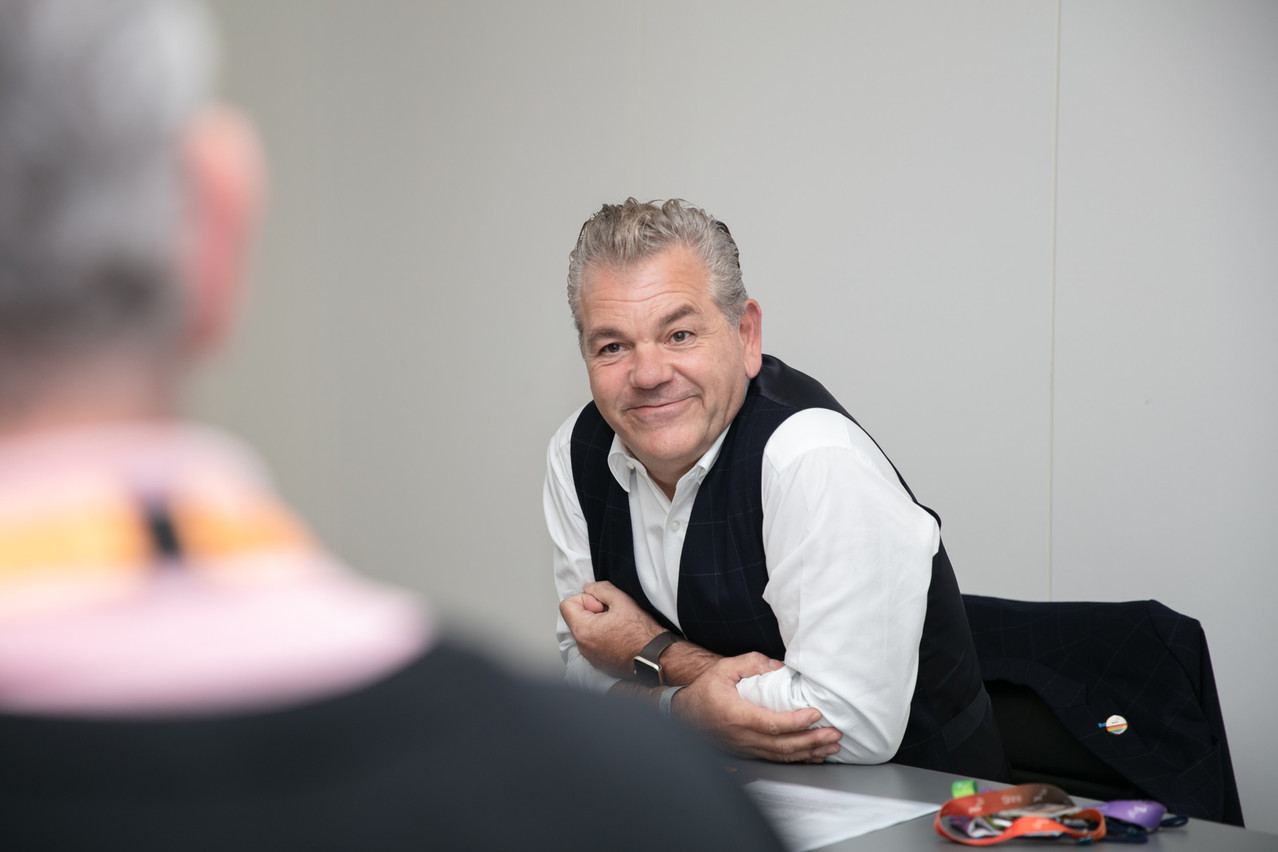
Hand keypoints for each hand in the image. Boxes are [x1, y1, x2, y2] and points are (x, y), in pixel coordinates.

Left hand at [559, 581, 663, 678]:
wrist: (656, 657)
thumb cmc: (642, 632)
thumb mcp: (622, 600)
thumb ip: (600, 589)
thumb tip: (588, 589)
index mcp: (583, 630)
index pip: (567, 605)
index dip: (586, 599)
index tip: (602, 606)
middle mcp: (582, 646)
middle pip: (575, 617)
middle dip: (592, 611)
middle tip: (613, 614)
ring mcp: (590, 656)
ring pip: (585, 630)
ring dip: (597, 624)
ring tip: (618, 626)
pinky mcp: (598, 662)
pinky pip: (592, 643)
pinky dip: (601, 636)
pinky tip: (619, 636)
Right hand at [674, 653, 842, 763]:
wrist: (682, 715)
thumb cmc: (703, 691)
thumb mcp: (724, 669)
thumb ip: (751, 663)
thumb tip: (777, 666)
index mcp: (737, 716)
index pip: (772, 724)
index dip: (797, 722)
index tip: (815, 715)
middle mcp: (741, 738)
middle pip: (782, 746)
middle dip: (812, 741)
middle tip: (834, 735)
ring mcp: (743, 749)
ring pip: (780, 757)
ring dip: (808, 752)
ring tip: (830, 747)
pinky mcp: (745, 754)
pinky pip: (774, 760)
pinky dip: (796, 759)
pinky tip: (812, 756)